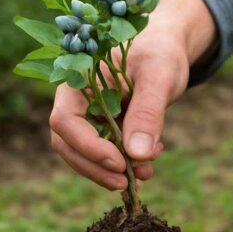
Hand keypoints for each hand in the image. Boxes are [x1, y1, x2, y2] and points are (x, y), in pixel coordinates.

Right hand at [47, 0, 217, 189]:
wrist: (167, 50)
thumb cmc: (160, 53)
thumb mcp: (159, 77)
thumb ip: (148, 113)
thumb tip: (137, 155)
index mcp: (78, 79)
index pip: (65, 120)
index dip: (87, 146)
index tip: (119, 162)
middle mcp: (77, 100)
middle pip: (67, 143)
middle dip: (95, 166)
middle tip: (127, 182)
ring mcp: (88, 117)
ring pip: (82, 154)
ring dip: (109, 171)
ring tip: (145, 173)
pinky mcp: (104, 129)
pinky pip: (103, 154)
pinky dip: (122, 166)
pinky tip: (147, 164)